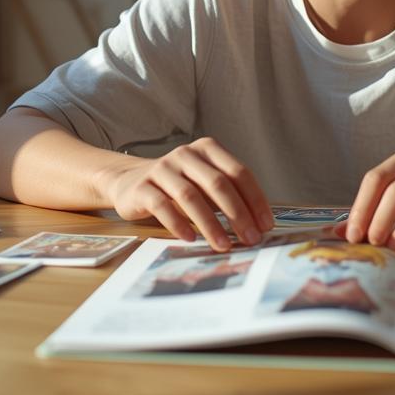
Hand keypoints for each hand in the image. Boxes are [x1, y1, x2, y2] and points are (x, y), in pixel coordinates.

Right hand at [106, 137, 272, 251]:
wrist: (129, 181)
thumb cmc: (178, 186)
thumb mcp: (204, 183)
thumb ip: (227, 195)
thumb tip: (258, 226)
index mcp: (207, 149)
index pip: (238, 173)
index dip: (255, 199)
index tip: (266, 225)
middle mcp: (186, 154)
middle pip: (218, 184)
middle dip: (238, 214)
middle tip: (250, 239)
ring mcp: (162, 169)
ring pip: (191, 196)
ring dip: (211, 224)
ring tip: (223, 245)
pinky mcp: (142, 187)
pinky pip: (162, 206)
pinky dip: (178, 224)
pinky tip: (191, 239)